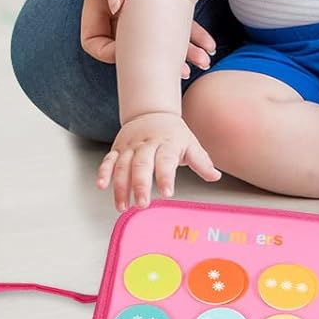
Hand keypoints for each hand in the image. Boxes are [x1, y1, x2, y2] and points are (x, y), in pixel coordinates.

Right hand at [80, 0, 214, 76]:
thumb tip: (116, 4)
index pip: (94, 39)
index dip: (111, 53)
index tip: (134, 55)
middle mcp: (117, 0)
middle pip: (132, 43)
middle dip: (157, 59)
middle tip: (184, 70)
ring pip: (157, 32)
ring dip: (179, 47)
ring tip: (204, 59)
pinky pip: (173, 14)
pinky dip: (189, 28)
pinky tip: (209, 39)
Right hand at [96, 110, 221, 209]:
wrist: (152, 112)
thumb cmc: (174, 134)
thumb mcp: (191, 144)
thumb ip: (202, 162)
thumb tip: (215, 176)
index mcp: (167, 144)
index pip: (166, 161)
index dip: (166, 177)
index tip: (167, 193)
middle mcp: (147, 145)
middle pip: (142, 165)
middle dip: (140, 185)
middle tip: (142, 204)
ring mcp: (131, 147)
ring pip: (123, 166)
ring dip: (121, 187)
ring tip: (122, 206)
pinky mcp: (117, 149)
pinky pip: (108, 160)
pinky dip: (103, 171)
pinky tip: (102, 185)